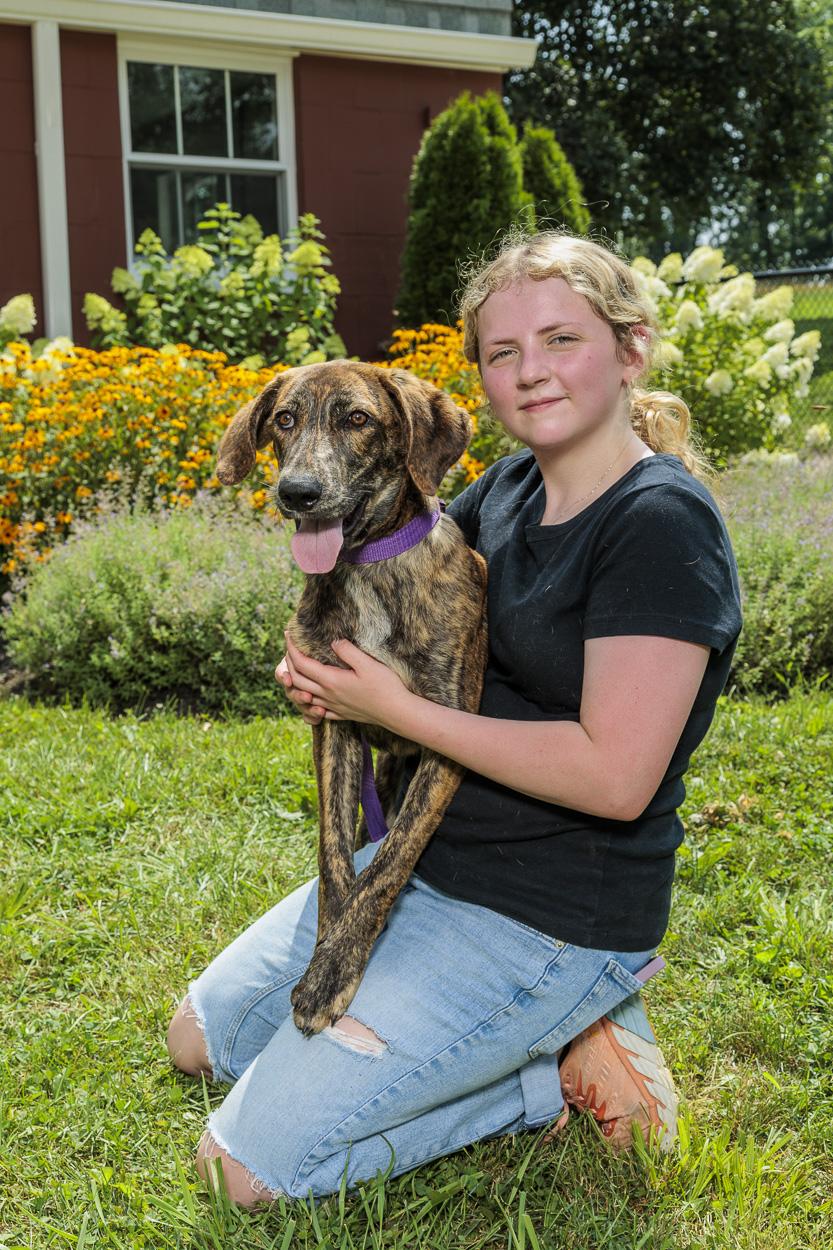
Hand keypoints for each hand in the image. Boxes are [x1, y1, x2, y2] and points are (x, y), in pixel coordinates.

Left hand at [283, 634, 412, 727]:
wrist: (396, 712)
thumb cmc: (385, 686)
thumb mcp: (368, 664)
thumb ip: (348, 651)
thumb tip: (333, 642)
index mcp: (331, 681)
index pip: (302, 663)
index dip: (291, 648)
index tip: (288, 634)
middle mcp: (328, 695)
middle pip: (297, 679)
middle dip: (289, 662)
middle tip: (289, 648)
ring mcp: (334, 706)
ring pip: (304, 694)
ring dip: (295, 680)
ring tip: (297, 668)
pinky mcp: (342, 714)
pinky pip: (318, 708)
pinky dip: (309, 698)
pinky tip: (313, 693)